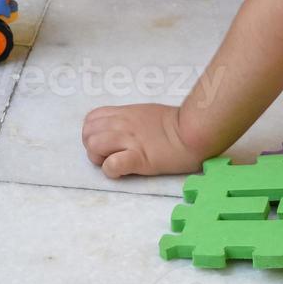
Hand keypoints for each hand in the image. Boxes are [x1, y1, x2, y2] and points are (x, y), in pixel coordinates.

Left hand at [82, 103, 206, 177]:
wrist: (194, 131)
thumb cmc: (177, 123)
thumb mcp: (147, 113)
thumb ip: (130, 119)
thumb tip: (120, 129)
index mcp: (125, 113)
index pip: (91, 119)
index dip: (93, 133)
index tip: (106, 144)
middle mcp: (123, 124)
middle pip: (87, 133)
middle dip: (93, 148)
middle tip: (109, 155)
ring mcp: (130, 140)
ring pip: (94, 146)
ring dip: (100, 159)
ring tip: (117, 162)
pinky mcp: (139, 158)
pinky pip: (112, 165)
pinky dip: (112, 170)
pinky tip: (124, 170)